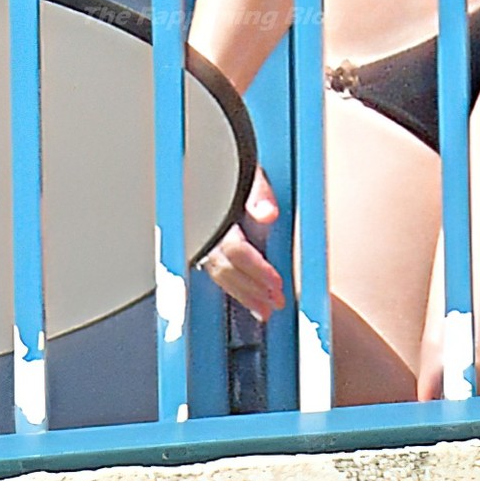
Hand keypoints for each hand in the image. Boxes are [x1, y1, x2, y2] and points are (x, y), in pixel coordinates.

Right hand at [198, 167, 284, 321]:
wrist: (214, 171)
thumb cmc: (233, 175)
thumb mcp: (249, 175)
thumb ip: (259, 193)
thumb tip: (267, 214)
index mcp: (217, 217)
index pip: (236, 251)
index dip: (257, 269)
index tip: (277, 283)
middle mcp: (205, 234)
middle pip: (226, 271)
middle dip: (251, 290)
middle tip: (275, 302)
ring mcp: (203, 244)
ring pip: (220, 278)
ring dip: (244, 296)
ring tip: (267, 310)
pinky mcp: (206, 251)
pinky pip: (218, 276)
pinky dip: (236, 290)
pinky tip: (250, 302)